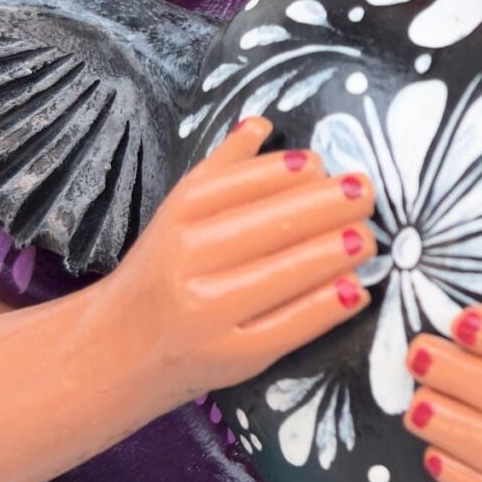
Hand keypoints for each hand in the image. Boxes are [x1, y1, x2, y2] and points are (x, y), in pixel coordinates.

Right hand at [97, 118, 375, 415]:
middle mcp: (189, 259)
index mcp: (178, 215)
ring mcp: (209, 311)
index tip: (325, 164)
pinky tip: (356, 289)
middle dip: (329, 205)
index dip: (292, 172)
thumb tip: (262, 124)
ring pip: (287, 272)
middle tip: (365, 193)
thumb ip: (221, 169)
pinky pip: (290, 326)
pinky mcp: (231, 356)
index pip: (245, 183)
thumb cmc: (160, 273)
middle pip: (273, 224)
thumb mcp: (176, 214)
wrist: (113, 352)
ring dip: (337, 251)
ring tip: (368, 237)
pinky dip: (327, 306)